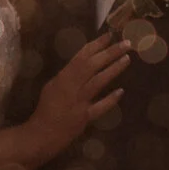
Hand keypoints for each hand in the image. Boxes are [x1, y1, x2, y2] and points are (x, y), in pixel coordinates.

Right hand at [26, 32, 128, 157]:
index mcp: (63, 77)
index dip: (96, 45)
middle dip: (110, 52)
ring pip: (98, 82)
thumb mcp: (52, 87)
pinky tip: (121, 92)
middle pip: (93, 65)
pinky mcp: (85, 117)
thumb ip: (67, 77)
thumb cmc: (45, 109)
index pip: (82, 56)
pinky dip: (111, 99)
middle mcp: (72, 87)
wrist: (41, 134)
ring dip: (113, 69)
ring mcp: (79, 102)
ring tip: (127, 59)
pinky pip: (100, 107)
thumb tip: (82, 67)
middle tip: (126, 44)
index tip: (110, 35)